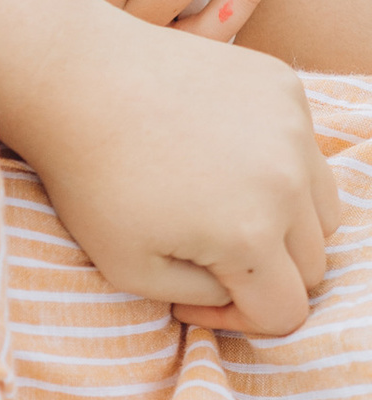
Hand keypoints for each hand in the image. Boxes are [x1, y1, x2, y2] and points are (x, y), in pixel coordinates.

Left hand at [0, 0, 336, 337]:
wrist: (76, 79)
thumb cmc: (90, 180)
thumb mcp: (128, 269)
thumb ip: (200, 295)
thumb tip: (236, 288)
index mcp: (250, 234)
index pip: (287, 311)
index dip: (242, 320)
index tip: (194, 298)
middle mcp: (287, 181)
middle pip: (312, 262)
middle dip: (265, 275)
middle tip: (205, 256)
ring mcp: (292, 127)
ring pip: (322, 208)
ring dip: (285, 225)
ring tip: (222, 214)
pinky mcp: (284, 87)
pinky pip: (304, 149)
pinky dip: (277, 166)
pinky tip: (218, 158)